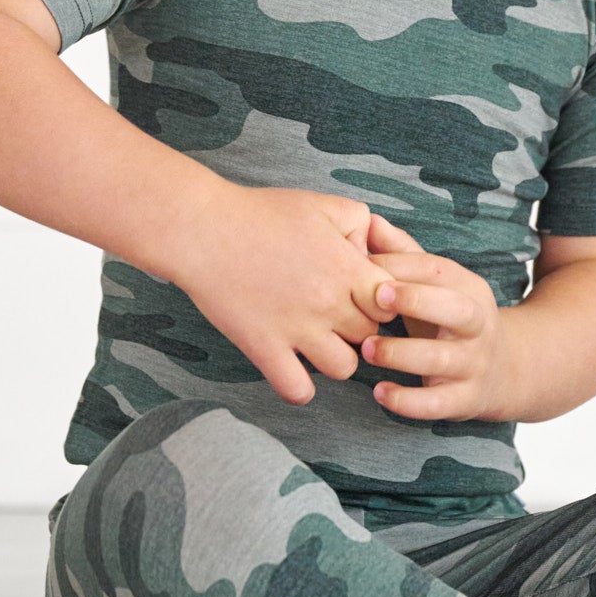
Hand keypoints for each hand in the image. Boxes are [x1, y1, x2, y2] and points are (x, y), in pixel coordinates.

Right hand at [170, 183, 397, 406]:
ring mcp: (296, 329)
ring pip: (343, 368)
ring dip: (334, 356)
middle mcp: (328, 302)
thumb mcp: (323, 205)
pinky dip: (299, 387)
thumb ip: (360, 225)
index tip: (360, 293)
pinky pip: (298, 391)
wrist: (205, 229)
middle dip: (358, 326)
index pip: (390, 303)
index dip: (380, 300)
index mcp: (345, 268)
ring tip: (316, 339)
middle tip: (336, 314)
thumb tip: (370, 255)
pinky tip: (291, 366)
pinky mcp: (264, 349)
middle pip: (370, 335)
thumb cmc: (262, 213)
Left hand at [361, 214, 510, 421]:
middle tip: (375, 298)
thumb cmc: (450, 320)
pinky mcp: (465, 400)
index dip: (402, 266)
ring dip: (402, 354)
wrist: (504, 371)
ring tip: (366, 349)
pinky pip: (438, 404)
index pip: (439, 271)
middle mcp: (477, 324)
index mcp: (469, 289)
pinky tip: (380, 394)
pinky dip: (408, 401)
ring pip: (442, 359)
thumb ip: (403, 255)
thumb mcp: (436, 286)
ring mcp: (474, 364)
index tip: (365, 265)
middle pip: (455, 309)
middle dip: (416, 300)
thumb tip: (368, 221)